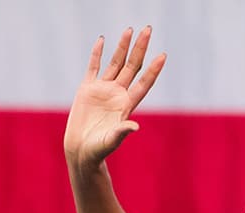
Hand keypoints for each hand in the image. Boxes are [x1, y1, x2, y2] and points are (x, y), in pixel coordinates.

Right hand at [63, 26, 165, 168]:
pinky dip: (97, 53)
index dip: (153, 69)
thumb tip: (134, 126)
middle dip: (140, 48)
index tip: (163, 55)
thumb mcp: (112, 140)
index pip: (144, 82)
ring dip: (123, 47)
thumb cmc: (99, 149)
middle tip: (148, 30)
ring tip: (130, 30)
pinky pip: (93, 67)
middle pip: (133, 66)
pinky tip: (102, 40)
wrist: (82, 150)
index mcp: (127, 105)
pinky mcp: (87, 89)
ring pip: (116, 63)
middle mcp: (118, 94)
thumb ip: (122, 132)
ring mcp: (103, 90)